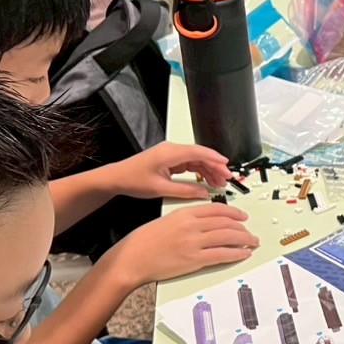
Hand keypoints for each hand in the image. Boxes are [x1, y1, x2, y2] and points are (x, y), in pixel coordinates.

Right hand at [108, 202, 260, 287]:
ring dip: (244, 240)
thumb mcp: (166, 221)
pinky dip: (236, 254)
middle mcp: (192, 226)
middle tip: (250, 231)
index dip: (233, 212)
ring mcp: (194, 243)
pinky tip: (243, 254)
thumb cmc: (143, 241)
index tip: (242, 216)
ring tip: (252, 242)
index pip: (216, 209)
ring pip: (228, 237)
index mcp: (184, 213)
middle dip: (242, 228)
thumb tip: (204, 224)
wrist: (132, 258)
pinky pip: (222, 254)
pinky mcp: (194, 259)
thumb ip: (185, 220)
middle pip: (225, 223)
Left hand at [111, 141, 230, 200]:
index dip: (215, 159)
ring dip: (208, 170)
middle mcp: (171, 150)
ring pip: (196, 160)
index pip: (198, 152)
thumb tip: (204, 193)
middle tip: (226, 178)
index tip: (227, 166)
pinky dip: (199, 172)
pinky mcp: (169, 160)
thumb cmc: (132, 180)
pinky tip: (206, 180)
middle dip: (215, 167)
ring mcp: (170, 155)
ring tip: (219, 182)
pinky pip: (189, 164)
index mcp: (169, 153)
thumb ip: (185, 190)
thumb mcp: (161, 188)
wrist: (116, 178)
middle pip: (200, 156)